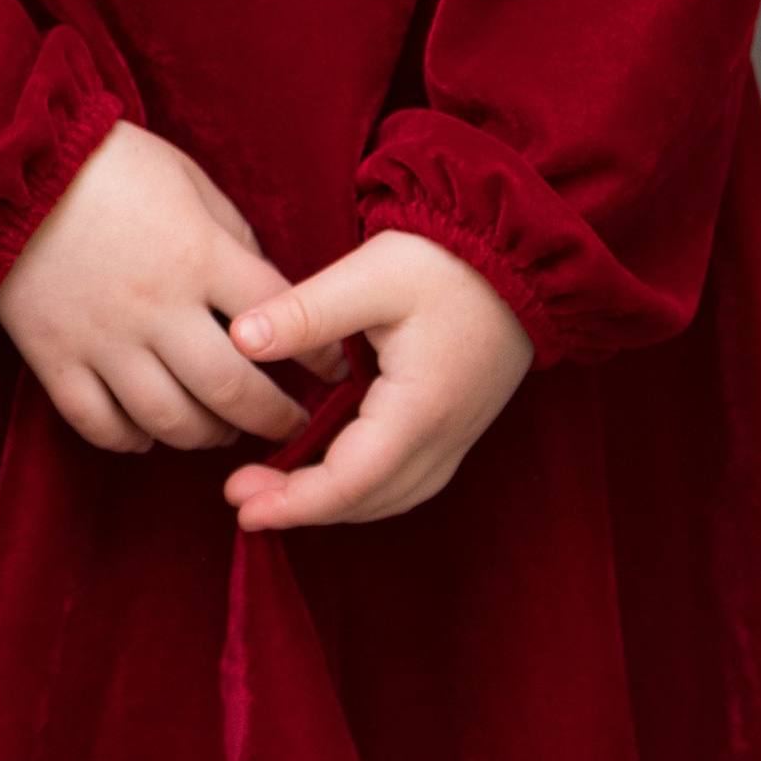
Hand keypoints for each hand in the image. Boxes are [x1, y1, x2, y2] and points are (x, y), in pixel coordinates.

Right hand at [0, 121, 318, 456]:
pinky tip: (150, 435)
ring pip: (168, 419)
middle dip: (271, 417)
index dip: (317, 350)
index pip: (276, 316)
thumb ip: (232, 235)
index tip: (333, 368)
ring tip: (224, 432)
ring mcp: (103, 339)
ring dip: (207, 436)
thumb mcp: (189, 178)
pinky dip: (130, 440)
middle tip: (291, 426)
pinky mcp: (55, 358)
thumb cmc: (112, 162)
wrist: (13, 164)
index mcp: (197, 253)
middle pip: (228, 388)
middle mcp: (156, 307)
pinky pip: (99, 424)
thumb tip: (265, 291)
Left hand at [223, 231, 533, 531]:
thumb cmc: (448, 259)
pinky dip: (363, 488)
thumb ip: (306, 312)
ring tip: (276, 490)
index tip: (238, 502)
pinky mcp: (460, 424)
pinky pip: (407, 479)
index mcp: (419, 410)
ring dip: (333, 503)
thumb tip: (240, 340)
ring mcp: (457, 436)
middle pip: (367, 500)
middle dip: (302, 508)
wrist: (522, 252)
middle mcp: (443, 438)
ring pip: (388, 497)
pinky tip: (332, 469)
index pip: (349, 482)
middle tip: (241, 497)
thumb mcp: (372, 275)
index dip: (292, 501)